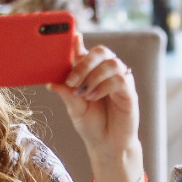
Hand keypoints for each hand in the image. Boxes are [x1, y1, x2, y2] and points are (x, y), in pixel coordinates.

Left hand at [51, 35, 141, 170]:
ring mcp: (120, 81)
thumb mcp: (73, 108)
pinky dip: (104, 86)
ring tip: (84, 93)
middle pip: (102, 51)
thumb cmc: (91, 124)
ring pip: (112, 63)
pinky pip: (120, 79)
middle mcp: (107, 73)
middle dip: (85, 62)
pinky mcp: (129, 92)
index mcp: (91, 72)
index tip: (72, 35)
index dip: (78, 42)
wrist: (106, 145)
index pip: (85, 52)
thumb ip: (66, 93)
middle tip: (72, 80)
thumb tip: (51, 82)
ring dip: (94, 76)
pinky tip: (94, 97)